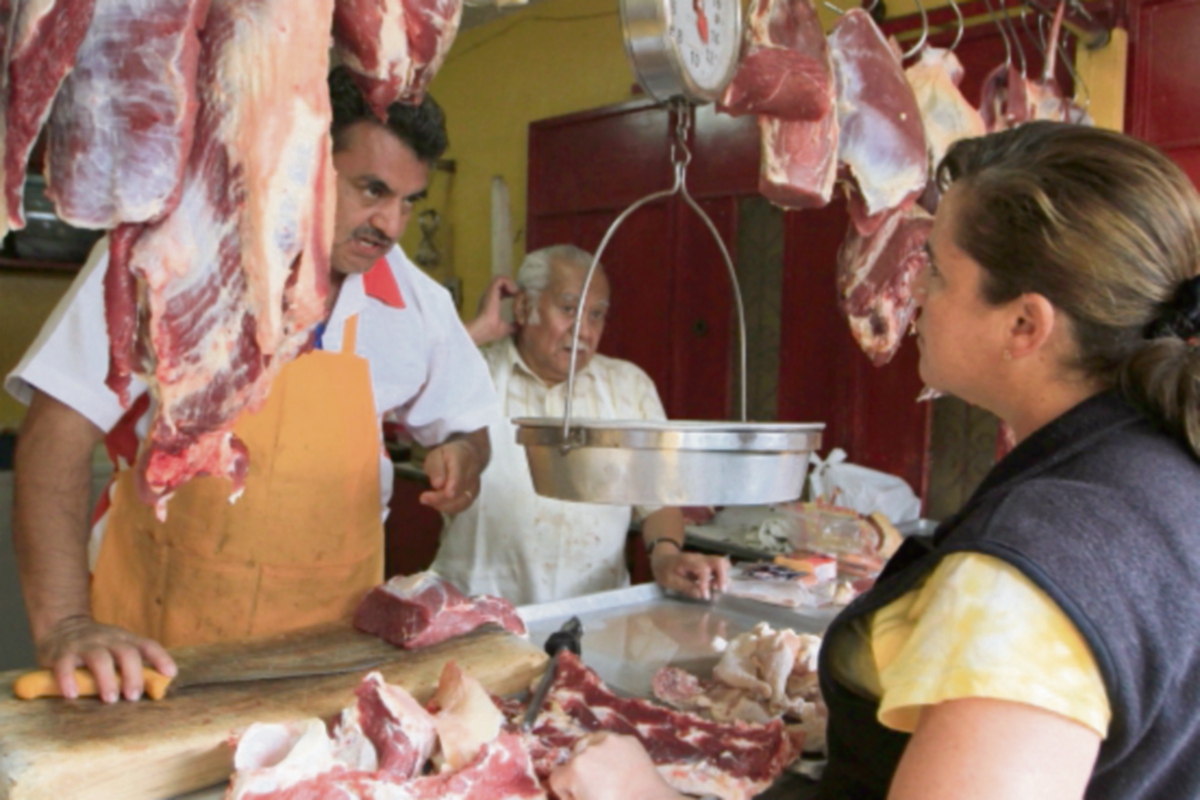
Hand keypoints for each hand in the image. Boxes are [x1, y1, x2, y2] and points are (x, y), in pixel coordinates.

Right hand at [36, 615, 175, 702]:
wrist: (60, 627)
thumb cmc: (96, 647)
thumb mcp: (116, 649)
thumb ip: (130, 665)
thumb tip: (155, 688)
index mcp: (124, 639)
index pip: (147, 645)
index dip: (160, 658)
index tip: (170, 674)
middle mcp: (107, 639)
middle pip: (126, 653)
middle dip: (133, 675)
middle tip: (133, 696)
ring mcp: (84, 644)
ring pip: (99, 658)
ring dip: (107, 679)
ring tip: (110, 699)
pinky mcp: (61, 653)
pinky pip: (65, 666)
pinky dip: (69, 680)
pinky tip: (72, 694)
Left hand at [419, 435, 485, 513]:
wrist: (470, 455)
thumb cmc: (449, 455)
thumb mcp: (437, 455)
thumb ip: (436, 468)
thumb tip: (437, 485)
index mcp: (462, 460)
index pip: (459, 476)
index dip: (451, 486)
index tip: (436, 489)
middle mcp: (472, 475)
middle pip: (458, 493)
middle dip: (439, 499)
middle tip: (423, 498)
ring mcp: (474, 487)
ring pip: (461, 503)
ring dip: (443, 505)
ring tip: (429, 500)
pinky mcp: (473, 496)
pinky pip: (461, 506)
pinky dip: (448, 508)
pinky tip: (438, 503)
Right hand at [465, 275, 517, 345]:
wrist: (484, 329)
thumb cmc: (492, 330)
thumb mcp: (506, 328)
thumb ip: (513, 326)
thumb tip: (520, 326)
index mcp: (491, 303)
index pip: (501, 292)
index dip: (511, 292)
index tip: (518, 299)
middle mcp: (489, 296)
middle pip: (501, 284)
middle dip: (512, 287)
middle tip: (518, 295)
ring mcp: (489, 292)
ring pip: (501, 279)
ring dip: (511, 283)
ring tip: (516, 293)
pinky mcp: (491, 289)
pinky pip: (501, 279)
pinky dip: (509, 283)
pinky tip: (513, 292)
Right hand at [549, 733, 683, 799]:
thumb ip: (570, 798)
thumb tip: (570, 794)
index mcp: (575, 770)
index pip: (556, 777)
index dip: (565, 791)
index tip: (578, 798)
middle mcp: (589, 750)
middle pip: (573, 759)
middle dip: (579, 774)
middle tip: (595, 789)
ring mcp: (610, 741)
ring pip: (591, 745)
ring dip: (594, 758)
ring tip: (607, 776)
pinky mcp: (628, 740)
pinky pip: (612, 744)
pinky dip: (613, 754)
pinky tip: (621, 769)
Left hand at [651, 548, 729, 600]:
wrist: (663, 557)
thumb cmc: (664, 569)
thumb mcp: (669, 580)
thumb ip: (684, 586)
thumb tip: (700, 594)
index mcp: (687, 561)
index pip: (702, 569)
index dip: (705, 582)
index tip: (705, 596)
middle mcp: (699, 558)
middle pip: (718, 561)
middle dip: (722, 577)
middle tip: (720, 590)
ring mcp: (704, 559)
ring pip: (721, 562)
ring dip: (723, 576)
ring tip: (718, 588)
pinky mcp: (707, 563)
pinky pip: (719, 566)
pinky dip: (722, 575)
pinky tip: (716, 585)